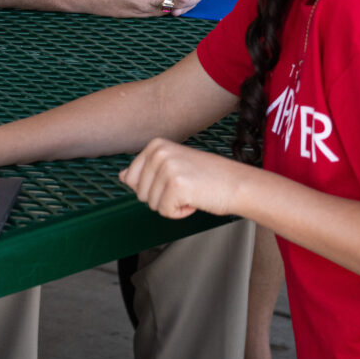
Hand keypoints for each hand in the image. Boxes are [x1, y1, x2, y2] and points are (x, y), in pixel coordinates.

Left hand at [119, 137, 247, 219]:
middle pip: (139, 193)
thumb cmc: (208, 177)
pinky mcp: (176, 185)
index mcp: (155, 145)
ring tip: (192, 192)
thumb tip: (121, 176)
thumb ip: (145, 170)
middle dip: (161, 198)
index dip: (152, 188)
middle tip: (186, 187)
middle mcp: (158, 152)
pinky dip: (180, 213)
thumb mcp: (172, 166)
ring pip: (151, 204)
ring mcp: (167, 167)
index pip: (129, 178)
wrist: (238, 184)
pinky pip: (165, 212)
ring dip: (172, 205)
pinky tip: (195, 200)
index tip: (175, 180)